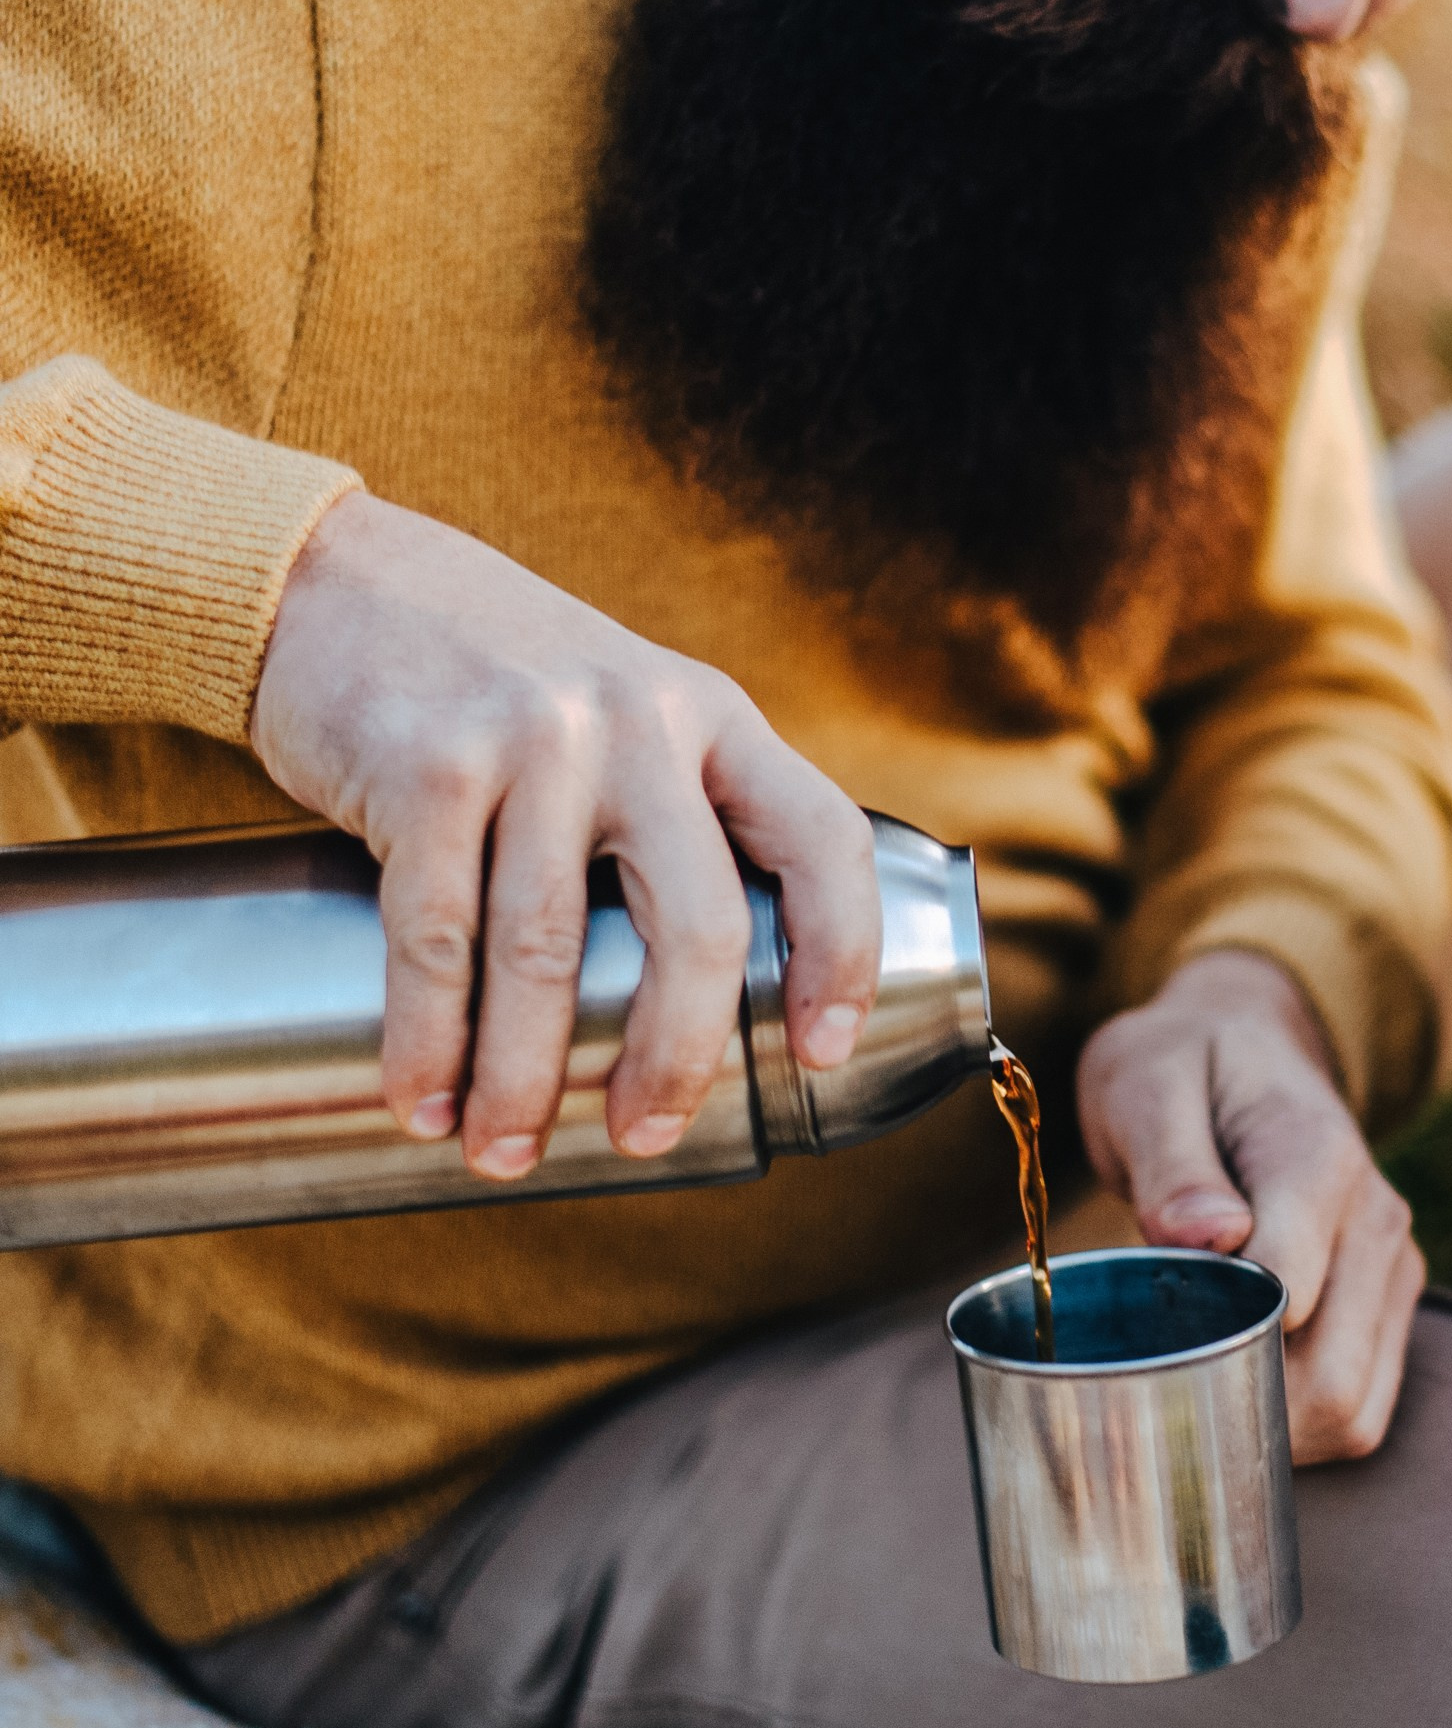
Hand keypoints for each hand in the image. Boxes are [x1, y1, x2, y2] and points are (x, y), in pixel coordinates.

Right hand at [251, 494, 879, 1176]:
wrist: (332, 577)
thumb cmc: (488, 672)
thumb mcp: (619, 702)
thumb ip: (675, 801)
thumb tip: (705, 990)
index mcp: (709, 714)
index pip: (821, 839)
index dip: (844, 954)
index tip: (819, 1049)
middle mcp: (636, 723)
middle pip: (698, 927)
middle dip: (674, 1058)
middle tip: (641, 1136)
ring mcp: (531, 743)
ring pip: (547, 953)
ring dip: (522, 1077)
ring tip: (501, 1150)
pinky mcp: (425, 769)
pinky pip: (435, 937)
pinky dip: (426, 1038)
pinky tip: (422, 1096)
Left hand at [1076, 950, 1424, 1464]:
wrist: (1242, 1047)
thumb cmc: (1181, 1066)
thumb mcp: (1146, 1082)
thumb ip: (1172, 1160)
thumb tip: (1207, 1237)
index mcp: (1318, 1157)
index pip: (1290, 1291)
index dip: (1215, 1339)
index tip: (1147, 1333)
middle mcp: (1376, 1217)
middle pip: (1332, 1377)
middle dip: (1241, 1408)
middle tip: (1155, 1387)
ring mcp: (1391, 1266)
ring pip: (1355, 1411)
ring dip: (1272, 1430)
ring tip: (1191, 1395)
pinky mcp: (1388, 1302)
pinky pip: (1362, 1409)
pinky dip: (1299, 1429)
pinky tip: (1234, 1397)